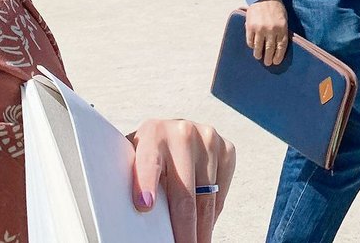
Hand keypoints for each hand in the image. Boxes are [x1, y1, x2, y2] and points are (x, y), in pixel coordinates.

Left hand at [128, 118, 234, 242]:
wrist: (172, 130)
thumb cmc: (148, 153)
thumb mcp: (133, 160)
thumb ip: (132, 181)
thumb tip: (138, 215)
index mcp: (153, 133)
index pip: (149, 163)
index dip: (146, 185)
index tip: (144, 206)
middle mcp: (183, 133)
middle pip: (184, 194)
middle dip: (184, 230)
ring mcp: (209, 140)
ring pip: (206, 200)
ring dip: (201, 229)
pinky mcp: (227, 150)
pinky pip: (220, 195)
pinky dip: (212, 216)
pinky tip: (204, 228)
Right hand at [245, 0, 289, 66]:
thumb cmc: (275, 6)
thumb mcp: (283, 18)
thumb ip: (282, 30)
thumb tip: (280, 45)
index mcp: (282, 28)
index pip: (281, 47)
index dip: (278, 56)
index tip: (276, 62)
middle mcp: (271, 30)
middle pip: (270, 49)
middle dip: (268, 58)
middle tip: (267, 63)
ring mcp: (260, 29)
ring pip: (259, 47)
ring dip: (258, 54)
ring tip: (258, 57)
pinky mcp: (250, 27)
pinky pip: (250, 40)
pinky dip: (251, 45)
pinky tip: (252, 46)